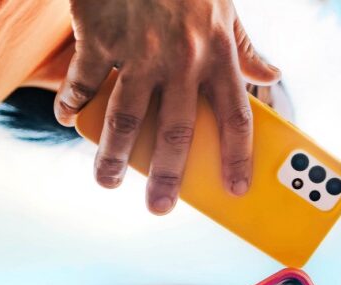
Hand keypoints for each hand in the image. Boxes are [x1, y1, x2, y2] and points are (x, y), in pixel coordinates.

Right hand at [56, 0, 279, 213]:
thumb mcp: (225, 10)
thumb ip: (245, 48)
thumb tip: (272, 75)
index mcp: (216, 56)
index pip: (237, 117)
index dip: (239, 157)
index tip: (238, 189)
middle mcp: (181, 60)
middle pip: (178, 131)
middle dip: (169, 176)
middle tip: (160, 208)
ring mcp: (138, 50)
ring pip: (128, 116)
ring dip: (115, 155)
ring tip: (107, 182)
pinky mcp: (99, 37)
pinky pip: (85, 80)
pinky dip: (73, 103)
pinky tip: (68, 119)